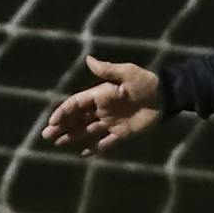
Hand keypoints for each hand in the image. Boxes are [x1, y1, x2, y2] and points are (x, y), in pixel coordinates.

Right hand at [42, 55, 163, 154]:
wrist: (166, 97)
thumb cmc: (146, 83)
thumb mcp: (127, 73)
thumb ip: (107, 70)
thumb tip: (88, 59)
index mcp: (100, 95)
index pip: (76, 104)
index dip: (63, 112)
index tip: (52, 122)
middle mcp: (102, 109)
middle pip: (77, 119)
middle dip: (62, 127)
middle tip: (47, 136)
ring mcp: (111, 122)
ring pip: (87, 131)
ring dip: (73, 136)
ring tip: (58, 144)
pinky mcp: (122, 133)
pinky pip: (106, 142)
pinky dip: (95, 147)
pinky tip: (83, 153)